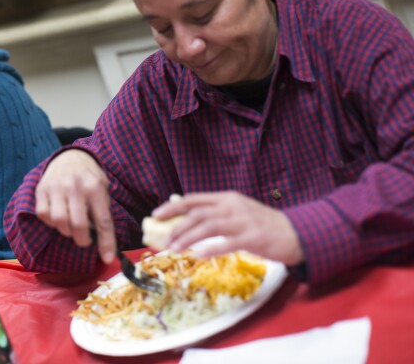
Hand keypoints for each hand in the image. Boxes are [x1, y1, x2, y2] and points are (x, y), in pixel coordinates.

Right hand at [35, 149, 115, 263]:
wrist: (70, 157)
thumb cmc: (89, 178)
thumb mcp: (103, 189)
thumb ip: (102, 212)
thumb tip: (106, 244)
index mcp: (95, 187)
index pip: (103, 221)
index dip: (106, 242)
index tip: (108, 259)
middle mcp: (75, 186)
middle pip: (79, 224)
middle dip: (83, 239)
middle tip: (85, 240)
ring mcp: (56, 187)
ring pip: (59, 221)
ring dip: (66, 231)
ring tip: (71, 226)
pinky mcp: (42, 189)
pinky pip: (43, 215)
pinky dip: (51, 222)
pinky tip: (58, 217)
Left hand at [152, 191, 304, 265]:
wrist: (296, 233)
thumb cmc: (262, 225)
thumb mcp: (238, 212)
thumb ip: (216, 213)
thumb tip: (187, 220)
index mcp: (227, 198)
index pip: (194, 199)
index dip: (173, 207)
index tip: (156, 215)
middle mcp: (233, 206)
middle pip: (198, 213)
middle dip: (177, 226)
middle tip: (164, 239)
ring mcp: (244, 221)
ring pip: (209, 226)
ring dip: (189, 237)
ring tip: (174, 248)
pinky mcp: (253, 237)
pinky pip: (228, 243)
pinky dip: (212, 249)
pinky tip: (199, 255)